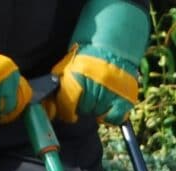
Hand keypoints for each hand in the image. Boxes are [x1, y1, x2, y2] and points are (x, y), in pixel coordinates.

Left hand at [48, 0, 149, 124]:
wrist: (113, 48)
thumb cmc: (88, 58)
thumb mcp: (70, 66)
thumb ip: (61, 85)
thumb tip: (51, 106)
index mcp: (78, 75)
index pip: (67, 103)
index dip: (66, 111)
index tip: (68, 113)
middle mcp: (94, 85)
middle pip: (84, 109)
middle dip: (82, 106)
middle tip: (86, 97)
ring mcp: (111, 93)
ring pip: (97, 114)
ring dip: (95, 109)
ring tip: (97, 97)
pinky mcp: (124, 100)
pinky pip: (114, 118)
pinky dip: (109, 116)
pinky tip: (107, 108)